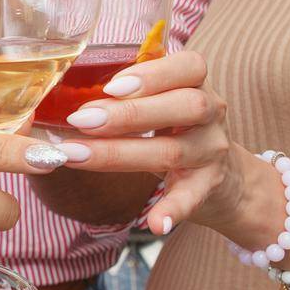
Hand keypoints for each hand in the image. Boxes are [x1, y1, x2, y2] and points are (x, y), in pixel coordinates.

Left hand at [48, 51, 254, 234]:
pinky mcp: (208, 186)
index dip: (152, 74)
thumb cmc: (173, 127)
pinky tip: (153, 223)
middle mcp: (211, 113)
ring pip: (175, 149)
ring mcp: (211, 151)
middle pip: (184, 106)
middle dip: (128, 113)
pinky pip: (191, 198)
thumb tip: (65, 99)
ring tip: (79, 156)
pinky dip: (172, 210)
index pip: (189, 66)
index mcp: (196, 83)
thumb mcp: (159, 101)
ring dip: (122, 153)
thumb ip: (126, 95)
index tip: (111, 86)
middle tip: (81, 120)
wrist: (223, 176)